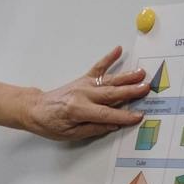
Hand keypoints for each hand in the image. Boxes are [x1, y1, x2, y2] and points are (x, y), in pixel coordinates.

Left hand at [25, 48, 148, 141]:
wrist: (35, 108)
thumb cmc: (51, 124)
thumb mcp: (70, 134)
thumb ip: (93, 129)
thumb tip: (114, 125)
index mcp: (79, 110)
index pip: (107, 114)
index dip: (124, 116)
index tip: (139, 116)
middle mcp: (83, 95)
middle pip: (111, 94)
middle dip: (131, 91)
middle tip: (147, 88)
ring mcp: (83, 85)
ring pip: (109, 80)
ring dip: (126, 77)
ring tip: (141, 73)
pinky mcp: (82, 79)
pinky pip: (97, 67)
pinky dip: (108, 58)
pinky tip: (118, 50)